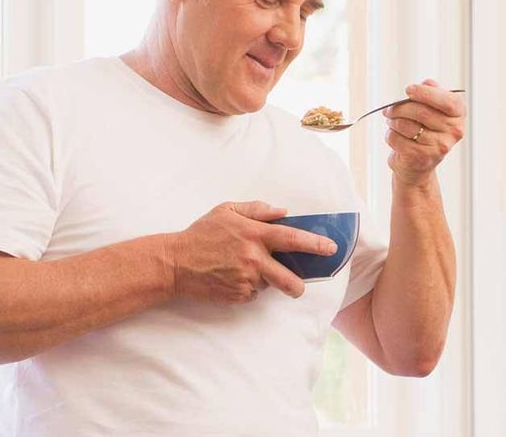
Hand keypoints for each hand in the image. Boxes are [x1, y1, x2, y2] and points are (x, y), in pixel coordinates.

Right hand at [169, 201, 337, 304]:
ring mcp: (245, 280)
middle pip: (290, 280)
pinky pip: (253, 294)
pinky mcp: (236, 296)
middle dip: (299, 285)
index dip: (315, 245)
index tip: (331, 249)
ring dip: (265, 281)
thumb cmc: (201, 234)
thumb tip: (283, 212)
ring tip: (244, 270)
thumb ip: (257, 209)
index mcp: (253, 235)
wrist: (175, 262)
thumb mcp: (226, 211)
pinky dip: (248, 288)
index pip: (292, 239)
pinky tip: (232, 277)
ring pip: (269, 286)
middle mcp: (253, 259)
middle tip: (298, 284)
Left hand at [382, 79, 465, 186]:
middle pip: (421, 112)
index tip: (408, 90)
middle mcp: (453, 132)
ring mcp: (439, 147)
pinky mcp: (421, 157)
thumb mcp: (431, 110)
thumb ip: (431, 93)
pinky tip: (395, 137)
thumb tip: (427, 83)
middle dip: (400, 108)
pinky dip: (390, 135)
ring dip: (393, 121)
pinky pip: (397, 139)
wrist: (418, 165)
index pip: (447, 101)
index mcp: (458, 116)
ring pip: (406, 125)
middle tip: (389, 109)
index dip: (426, 93)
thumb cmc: (424, 131)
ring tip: (392, 122)